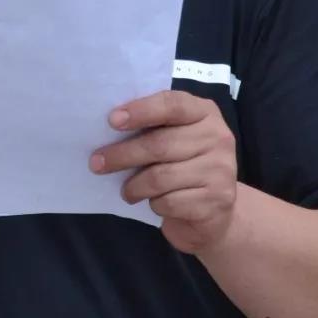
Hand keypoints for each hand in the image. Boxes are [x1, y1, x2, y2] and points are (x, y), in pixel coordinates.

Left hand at [90, 89, 236, 253]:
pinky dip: (154, 204)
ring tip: (126, 190)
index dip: (141, 111)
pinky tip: (154, 202)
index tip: (112, 120)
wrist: (215, 213)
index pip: (173, 105)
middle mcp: (218, 137)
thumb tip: (112, 125)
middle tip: (97, 163)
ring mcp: (221, 170)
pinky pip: (170, 202)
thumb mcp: (176, 139)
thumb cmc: (185, 167)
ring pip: (161, 177)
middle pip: (160, 145)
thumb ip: (154, 128)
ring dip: (134, 186)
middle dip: (122, 155)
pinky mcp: (217, 200)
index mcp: (205, 113)